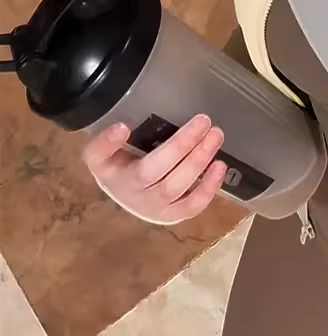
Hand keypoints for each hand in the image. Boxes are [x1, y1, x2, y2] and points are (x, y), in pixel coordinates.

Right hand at [82, 115, 227, 223]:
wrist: (118, 191)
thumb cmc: (114, 166)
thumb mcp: (99, 155)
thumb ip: (104, 143)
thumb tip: (122, 128)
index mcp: (120, 182)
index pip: (143, 170)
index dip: (157, 149)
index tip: (141, 125)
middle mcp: (139, 200)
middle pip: (167, 181)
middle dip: (187, 149)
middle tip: (205, 121)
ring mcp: (157, 210)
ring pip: (182, 191)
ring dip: (201, 162)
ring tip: (216, 136)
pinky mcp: (173, 214)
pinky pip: (193, 206)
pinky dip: (210, 188)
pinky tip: (220, 165)